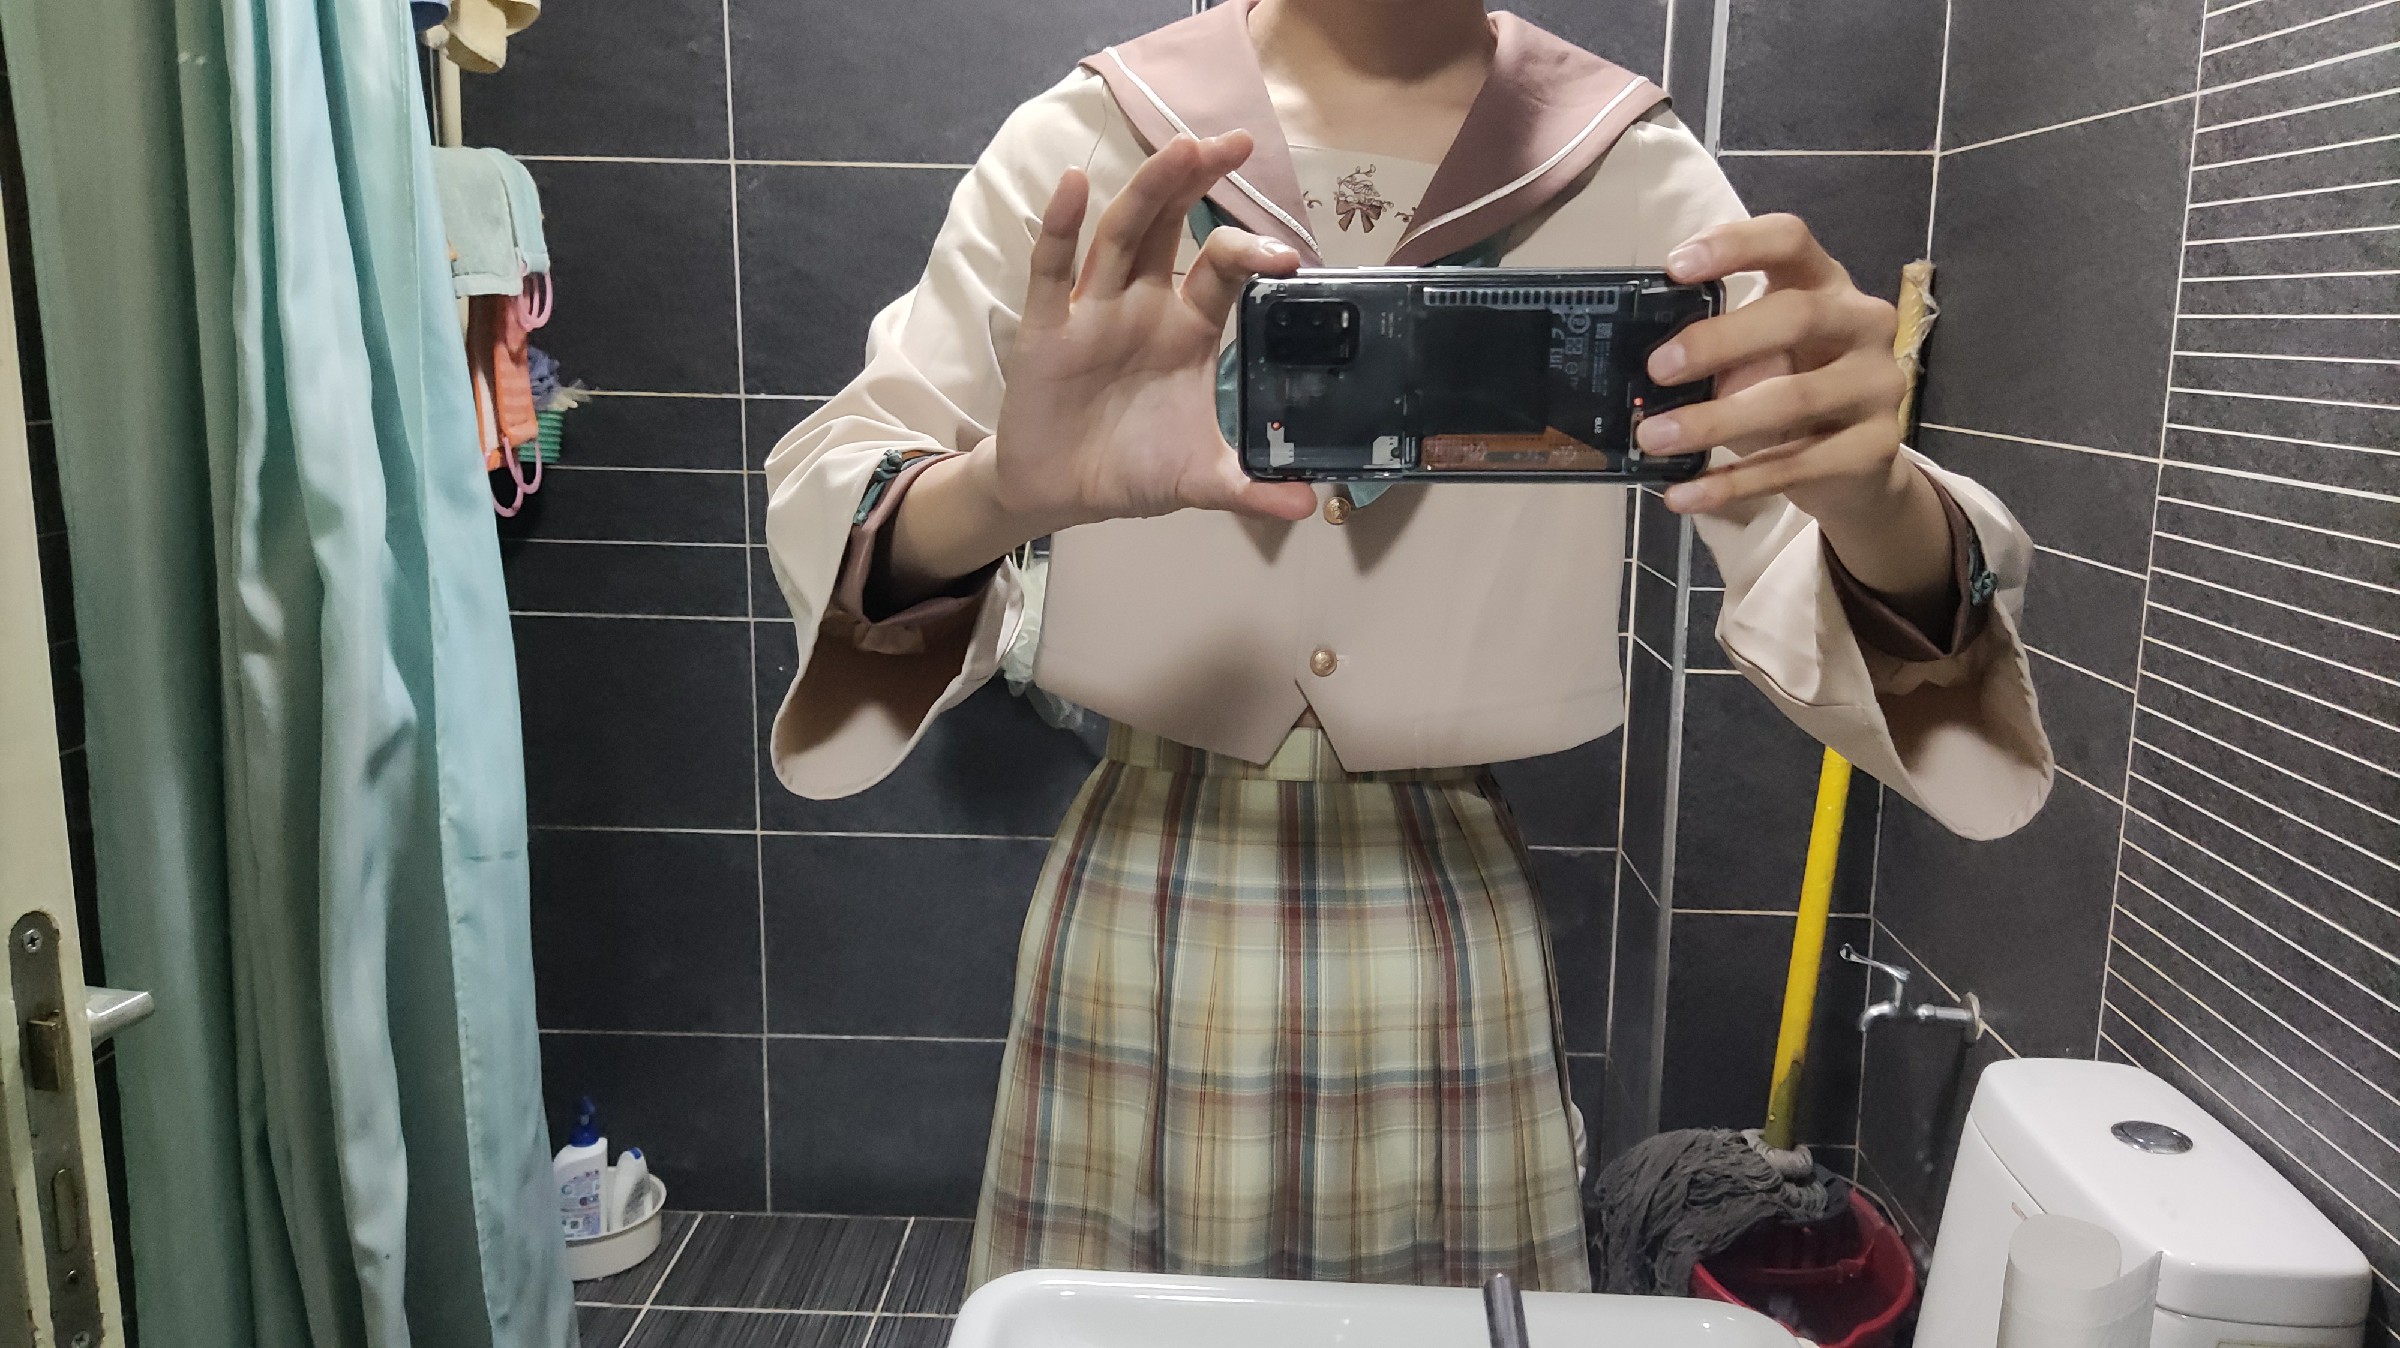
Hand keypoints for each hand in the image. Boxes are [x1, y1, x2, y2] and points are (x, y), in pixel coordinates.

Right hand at [982, 131, 1317, 533]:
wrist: (1061, 493)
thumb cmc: (1131, 469)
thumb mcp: (1198, 480)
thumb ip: (1250, 488)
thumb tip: (1310, 506)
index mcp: (1186, 328)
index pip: (1222, 271)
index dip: (1249, 252)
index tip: (1286, 255)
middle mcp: (1143, 306)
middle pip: (1172, 227)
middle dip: (1198, 183)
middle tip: (1231, 141)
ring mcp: (1093, 310)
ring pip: (1121, 235)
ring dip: (1148, 189)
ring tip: (1178, 149)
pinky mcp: (1047, 328)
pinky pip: (1051, 270)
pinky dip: (1057, 227)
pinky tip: (1070, 186)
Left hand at [1637, 214, 1954, 618]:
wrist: (1855, 466)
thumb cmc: (1790, 389)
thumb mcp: (1755, 359)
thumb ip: (1716, 351)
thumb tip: (1647, 365)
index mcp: (1825, 283)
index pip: (1790, 240)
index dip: (1734, 245)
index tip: (1675, 267)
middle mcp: (1863, 323)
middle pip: (1796, 316)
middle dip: (1720, 341)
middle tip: (1657, 368)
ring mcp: (1878, 384)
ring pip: (1794, 398)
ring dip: (1714, 421)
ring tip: (1653, 439)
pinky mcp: (1876, 447)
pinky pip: (1794, 466)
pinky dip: (1731, 483)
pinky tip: (1684, 493)